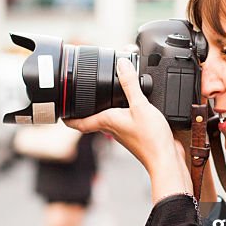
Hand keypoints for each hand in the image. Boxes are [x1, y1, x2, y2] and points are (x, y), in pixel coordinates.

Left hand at [65, 58, 191, 200]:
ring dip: (102, 109)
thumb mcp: (140, 106)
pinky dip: (121, 112)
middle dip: (84, 109)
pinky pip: (122, 121)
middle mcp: (112, 128)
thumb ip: (130, 84)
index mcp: (107, 121)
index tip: (60, 110)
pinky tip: (129, 105)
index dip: (67, 117)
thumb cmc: (151, 139)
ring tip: (101, 97)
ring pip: (106, 120)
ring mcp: (123, 132)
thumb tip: (121, 65)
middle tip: (78, 97)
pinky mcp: (135, 134)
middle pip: (91, 119)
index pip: (78, 122)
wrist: (165, 160)